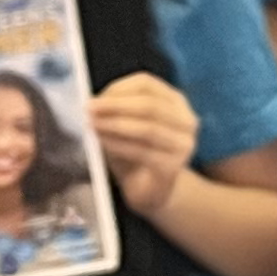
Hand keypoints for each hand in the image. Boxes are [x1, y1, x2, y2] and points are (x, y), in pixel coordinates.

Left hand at [90, 72, 199, 215]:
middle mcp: (186, 121)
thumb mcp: (125, 124)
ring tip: (93, 125)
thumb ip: (115, 110)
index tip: (95, 97)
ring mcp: (183, 145)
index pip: (148, 84)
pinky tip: (102, 143)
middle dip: (116, 106)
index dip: (119, 88)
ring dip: (115, 125)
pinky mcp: (174, 167)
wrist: (151, 190)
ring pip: (148, 128)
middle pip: (150, 105)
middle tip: (89, 109)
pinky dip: (119, 145)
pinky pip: (144, 152)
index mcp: (175, 102)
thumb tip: (95, 101)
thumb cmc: (136, 152)